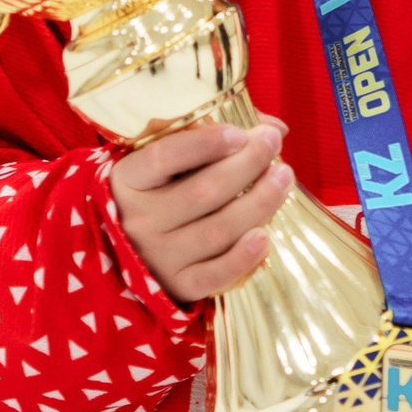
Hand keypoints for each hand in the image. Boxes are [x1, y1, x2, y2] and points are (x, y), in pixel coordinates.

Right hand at [111, 120, 290, 304]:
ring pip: (217, 231)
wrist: (129, 252)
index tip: (240, 133)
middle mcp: (138, 220)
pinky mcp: (177, 285)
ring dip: (258, 203)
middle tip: (273, 143)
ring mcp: (157, 256)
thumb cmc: (158, 193)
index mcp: (128, 180)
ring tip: (284, 178)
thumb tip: (272, 126)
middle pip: (202, 192)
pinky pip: (215, 274)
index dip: (203, 144)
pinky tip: (266, 236)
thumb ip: (212, 138)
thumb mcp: (167, 163)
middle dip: (246, 165)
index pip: (164, 157)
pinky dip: (243, 257)